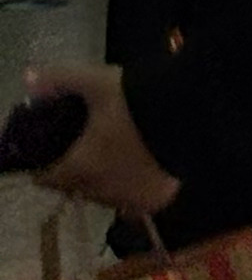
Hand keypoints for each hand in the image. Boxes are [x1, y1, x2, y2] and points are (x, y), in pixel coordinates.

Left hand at [23, 65, 177, 220]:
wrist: (193, 113)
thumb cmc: (138, 100)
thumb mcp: (98, 83)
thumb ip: (61, 80)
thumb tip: (30, 79)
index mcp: (79, 169)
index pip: (46, 177)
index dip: (47, 159)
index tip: (57, 141)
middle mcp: (99, 193)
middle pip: (76, 185)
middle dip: (78, 166)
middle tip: (89, 137)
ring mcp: (128, 200)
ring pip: (104, 193)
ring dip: (105, 176)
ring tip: (118, 145)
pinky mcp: (154, 201)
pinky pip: (133, 197)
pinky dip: (133, 183)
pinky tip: (143, 159)